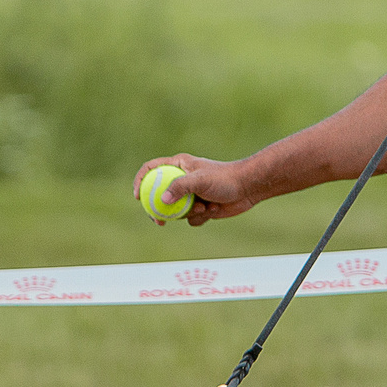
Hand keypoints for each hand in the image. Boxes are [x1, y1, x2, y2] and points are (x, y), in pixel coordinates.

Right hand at [134, 153, 257, 225]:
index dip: (140, 181)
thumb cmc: (225, 179)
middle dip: (159, 210)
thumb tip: (162, 201)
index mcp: (178, 165)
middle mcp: (182, 179)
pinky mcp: (200, 207)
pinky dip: (200, 218)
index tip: (138, 197)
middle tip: (158, 221)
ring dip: (189, 214)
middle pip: (159, 195)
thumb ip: (180, 188)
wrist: (248, 188)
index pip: (151, 169)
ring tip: (205, 207)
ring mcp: (190, 194)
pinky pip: (190, 219)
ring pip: (176, 211)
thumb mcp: (200, 180)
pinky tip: (214, 210)